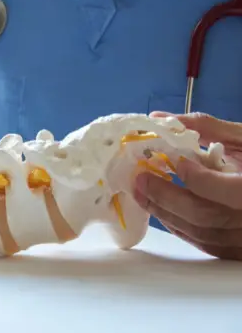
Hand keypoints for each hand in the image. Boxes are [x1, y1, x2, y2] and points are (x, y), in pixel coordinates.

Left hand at [133, 112, 241, 259]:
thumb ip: (204, 127)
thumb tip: (160, 119)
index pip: (226, 191)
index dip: (197, 178)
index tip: (177, 162)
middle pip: (205, 215)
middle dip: (165, 197)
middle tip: (139, 179)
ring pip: (201, 233)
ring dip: (166, 213)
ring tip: (142, 193)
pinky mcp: (238, 251)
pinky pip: (206, 244)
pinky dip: (180, 227)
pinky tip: (163, 210)